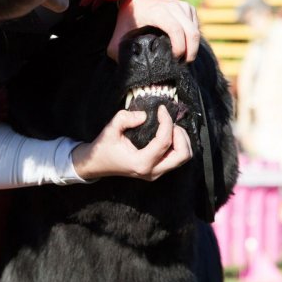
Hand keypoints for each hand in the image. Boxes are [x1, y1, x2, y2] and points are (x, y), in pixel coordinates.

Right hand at [72, 106, 191, 180]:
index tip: (161, 109)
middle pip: (182, 154)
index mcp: (141, 163)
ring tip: (169, 128)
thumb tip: (145, 115)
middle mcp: (152, 171)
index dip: (167, 121)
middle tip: (169, 122)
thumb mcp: (110, 129)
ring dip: (181, 140)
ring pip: (183, 157)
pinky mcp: (158, 170)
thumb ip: (126, 118)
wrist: (97, 164)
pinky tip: (167, 134)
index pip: (164, 142)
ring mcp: (156, 173)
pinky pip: (177, 158)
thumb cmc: (104, 147)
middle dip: (180, 134)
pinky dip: (178, 144)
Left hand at [107, 0, 199, 62]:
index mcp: (157, 12)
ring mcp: (182, 6)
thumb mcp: (119, 32)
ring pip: (195, 30)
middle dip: (191, 51)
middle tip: (183, 64)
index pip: (175, 29)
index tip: (174, 59)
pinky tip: (186, 46)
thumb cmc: (130, 16)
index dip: (179, 47)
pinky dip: (194, 38)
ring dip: (193, 46)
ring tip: (184, 58)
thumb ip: (117, 50)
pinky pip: (196, 25)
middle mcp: (172, 7)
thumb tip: (124, 66)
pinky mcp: (187, 7)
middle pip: (191, 32)